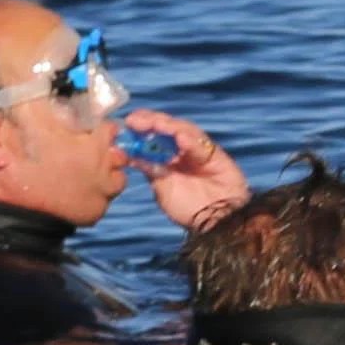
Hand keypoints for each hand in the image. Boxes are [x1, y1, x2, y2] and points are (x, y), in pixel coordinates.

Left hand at [133, 107, 250, 235]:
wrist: (215, 224)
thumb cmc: (189, 209)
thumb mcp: (162, 188)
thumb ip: (150, 169)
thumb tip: (129, 153)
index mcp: (168, 157)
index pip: (153, 135)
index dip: (142, 126)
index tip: (128, 123)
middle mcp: (183, 150)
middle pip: (167, 128)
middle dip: (152, 121)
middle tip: (137, 120)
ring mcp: (199, 151)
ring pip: (185, 130)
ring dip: (170, 126)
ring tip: (157, 124)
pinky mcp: (216, 156)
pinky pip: (202, 146)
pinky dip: (191, 142)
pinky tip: (180, 139)